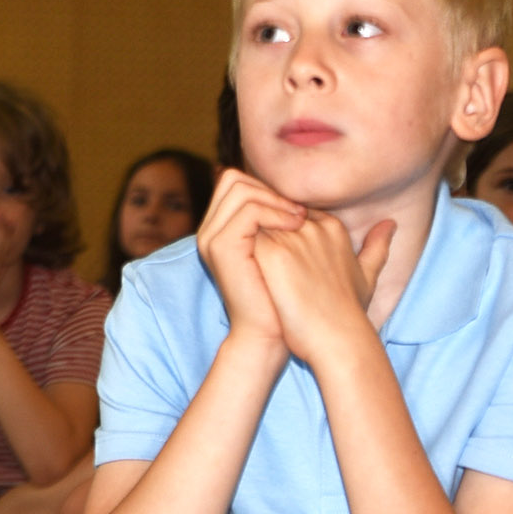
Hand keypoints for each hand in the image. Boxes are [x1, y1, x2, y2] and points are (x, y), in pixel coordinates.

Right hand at [197, 169, 308, 345]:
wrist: (270, 334)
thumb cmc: (282, 298)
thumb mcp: (280, 255)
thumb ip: (281, 226)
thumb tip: (301, 203)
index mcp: (221, 230)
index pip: (236, 182)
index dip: (268, 188)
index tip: (297, 211)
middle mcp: (211, 230)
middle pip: (233, 179)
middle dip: (270, 190)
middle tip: (298, 214)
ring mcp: (212, 238)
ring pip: (240, 188)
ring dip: (276, 200)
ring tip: (300, 220)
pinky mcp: (222, 248)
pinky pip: (249, 211)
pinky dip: (276, 213)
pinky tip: (296, 227)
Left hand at [251, 210, 393, 367]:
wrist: (338, 340)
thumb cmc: (350, 316)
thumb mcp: (368, 277)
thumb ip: (377, 247)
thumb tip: (391, 224)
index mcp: (333, 228)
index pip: (296, 214)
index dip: (282, 233)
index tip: (275, 258)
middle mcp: (314, 226)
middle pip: (275, 213)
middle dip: (262, 231)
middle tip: (251, 258)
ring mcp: (292, 236)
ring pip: (257, 220)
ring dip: (247, 239)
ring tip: (242, 263)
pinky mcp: (272, 251)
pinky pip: (246, 235)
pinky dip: (240, 249)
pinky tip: (239, 269)